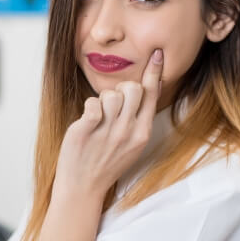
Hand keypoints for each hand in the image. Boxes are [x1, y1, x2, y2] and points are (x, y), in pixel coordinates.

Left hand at [54, 48, 163, 197]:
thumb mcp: (133, 143)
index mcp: (142, 134)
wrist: (83, 187)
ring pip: (111, 94)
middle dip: (122, 90)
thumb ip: (141, 117)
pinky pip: (92, 103)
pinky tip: (88, 120)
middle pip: (132, 89)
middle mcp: (128, 133)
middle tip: (112, 107)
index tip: (156, 53)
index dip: (154, 72)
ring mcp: (107, 133)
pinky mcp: (86, 132)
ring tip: (99, 116)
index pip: (151, 95)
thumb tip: (152, 84)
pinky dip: (89, 106)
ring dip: (103, 99)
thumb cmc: (106, 163)